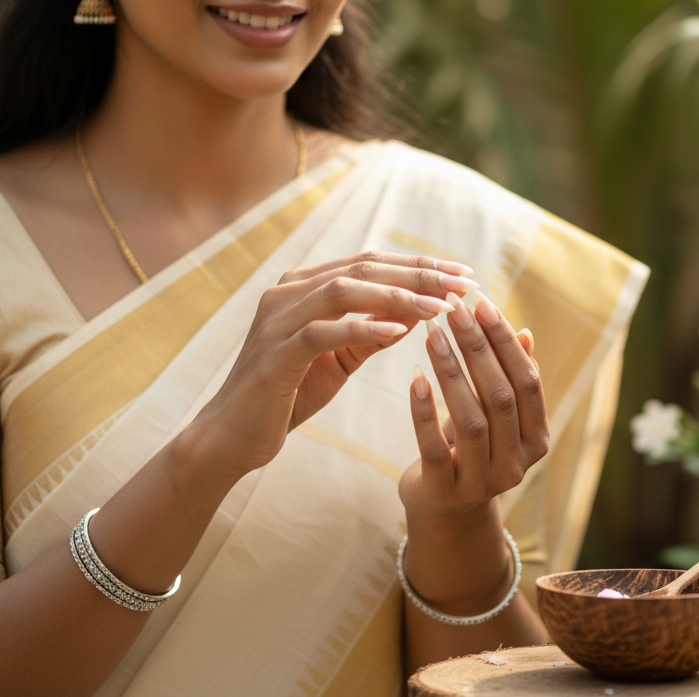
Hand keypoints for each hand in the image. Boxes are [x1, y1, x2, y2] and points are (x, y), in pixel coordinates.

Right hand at [193, 253, 477, 477]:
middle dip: (419, 274)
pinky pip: (322, 332)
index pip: (370, 263)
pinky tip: (399, 332)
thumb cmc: (289, 395)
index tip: (463, 273)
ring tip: (441, 307)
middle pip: (363, 269)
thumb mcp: (339, 358)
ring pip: (344, 291)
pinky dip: (362, 328)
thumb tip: (417, 312)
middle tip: (463, 283)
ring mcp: (276, 320)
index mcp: (302, 287)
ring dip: (399, 297)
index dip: (418, 265)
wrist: (231, 438)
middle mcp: (287, 292)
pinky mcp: (273, 354)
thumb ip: (371, 333)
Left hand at [399, 291, 549, 522]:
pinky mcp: (445, 492)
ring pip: (470, 419)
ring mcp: (482, 482)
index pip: (527, 381)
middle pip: (500, 396)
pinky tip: (414, 376)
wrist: (445, 511)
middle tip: (454, 309)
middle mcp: (516, 463)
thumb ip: (510, 378)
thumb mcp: (495, 416)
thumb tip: (526, 332)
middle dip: (477, 347)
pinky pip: (434, 446)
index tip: (482, 303)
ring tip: (433, 333)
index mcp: (537, 439)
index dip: (506, 341)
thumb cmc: (472, 447)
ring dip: (451, 371)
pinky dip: (424, 410)